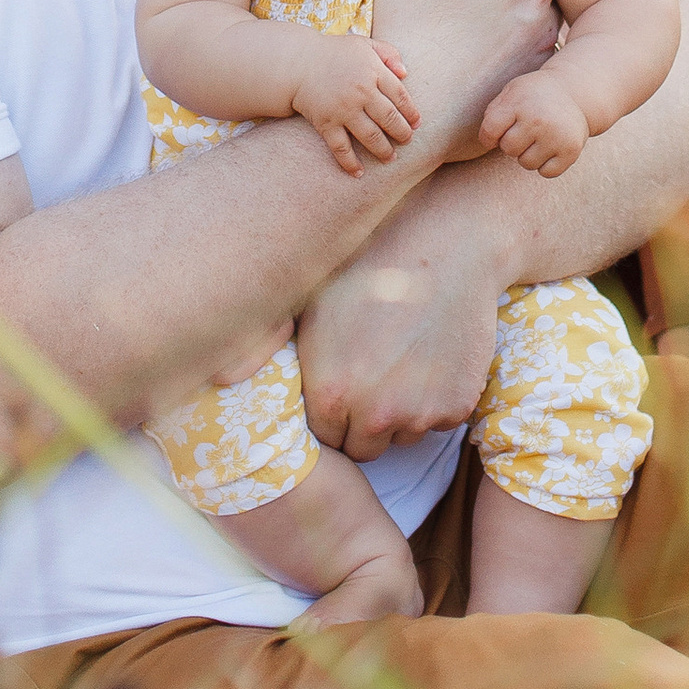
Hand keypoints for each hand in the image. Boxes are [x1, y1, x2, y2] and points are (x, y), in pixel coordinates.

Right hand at [288, 34, 417, 174]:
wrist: (297, 62)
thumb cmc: (334, 53)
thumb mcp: (364, 44)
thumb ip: (388, 53)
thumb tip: (405, 73)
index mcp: (373, 71)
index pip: (400, 96)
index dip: (411, 112)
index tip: (417, 124)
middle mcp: (361, 92)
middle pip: (389, 118)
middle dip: (402, 133)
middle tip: (407, 141)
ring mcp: (344, 109)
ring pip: (371, 136)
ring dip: (383, 150)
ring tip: (390, 158)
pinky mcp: (326, 123)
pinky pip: (341, 148)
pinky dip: (350, 163)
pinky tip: (359, 173)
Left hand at [298, 188, 506, 461]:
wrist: (445, 240)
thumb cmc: (369, 262)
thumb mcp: (309, 303)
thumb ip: (282, 353)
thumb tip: (231, 374)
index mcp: (329, 393)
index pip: (325, 438)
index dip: (333, 413)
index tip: (343, 385)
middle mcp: (374, 414)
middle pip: (364, 448)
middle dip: (364, 422)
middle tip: (374, 374)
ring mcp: (420, 413)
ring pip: (404, 434)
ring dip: (401, 411)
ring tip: (404, 355)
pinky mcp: (458, 405)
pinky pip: (439, 418)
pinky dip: (436, 397)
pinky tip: (432, 352)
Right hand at [370, 0, 558, 156]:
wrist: (407, 112)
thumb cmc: (411, 24)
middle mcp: (550, 20)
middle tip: (457, 4)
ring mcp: (543, 61)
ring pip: (530, 25)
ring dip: (506, 24)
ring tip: (462, 32)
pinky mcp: (529, 95)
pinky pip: (526, 65)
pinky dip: (504, 60)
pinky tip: (470, 64)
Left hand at [480, 69, 588, 176]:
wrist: (574, 91)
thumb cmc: (534, 95)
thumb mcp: (511, 92)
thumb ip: (493, 113)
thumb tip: (488, 141)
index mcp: (519, 103)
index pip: (490, 131)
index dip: (489, 137)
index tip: (495, 134)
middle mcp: (538, 120)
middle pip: (508, 149)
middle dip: (512, 143)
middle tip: (524, 130)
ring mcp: (556, 136)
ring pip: (526, 164)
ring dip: (529, 155)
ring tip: (539, 137)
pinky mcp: (570, 151)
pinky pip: (546, 173)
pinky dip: (546, 164)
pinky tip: (551, 146)